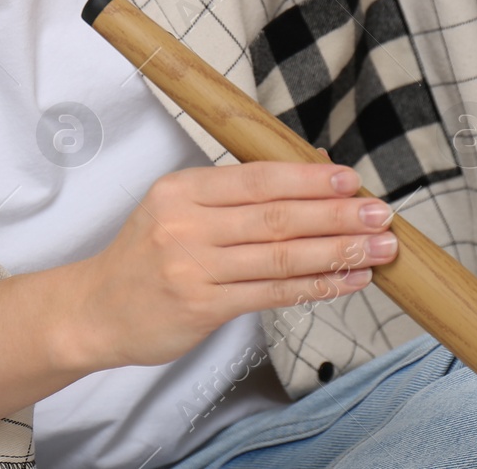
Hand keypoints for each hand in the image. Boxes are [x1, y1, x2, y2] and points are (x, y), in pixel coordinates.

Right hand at [68, 160, 396, 369]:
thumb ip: (241, 191)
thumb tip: (316, 166)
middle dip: (337, 215)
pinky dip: (316, 286)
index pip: (258, 179)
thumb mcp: (180, 207)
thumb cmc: (147, 255)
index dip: (309, 179)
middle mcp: (187, 225)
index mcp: (183, 189)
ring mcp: (193, 268)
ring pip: (281, 256)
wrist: (95, 309)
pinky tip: (347, 281)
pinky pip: (272, 293)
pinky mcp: (202, 307)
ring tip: (379, 249)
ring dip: (338, 253)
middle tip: (381, 215)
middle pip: (277, 217)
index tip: (352, 180)